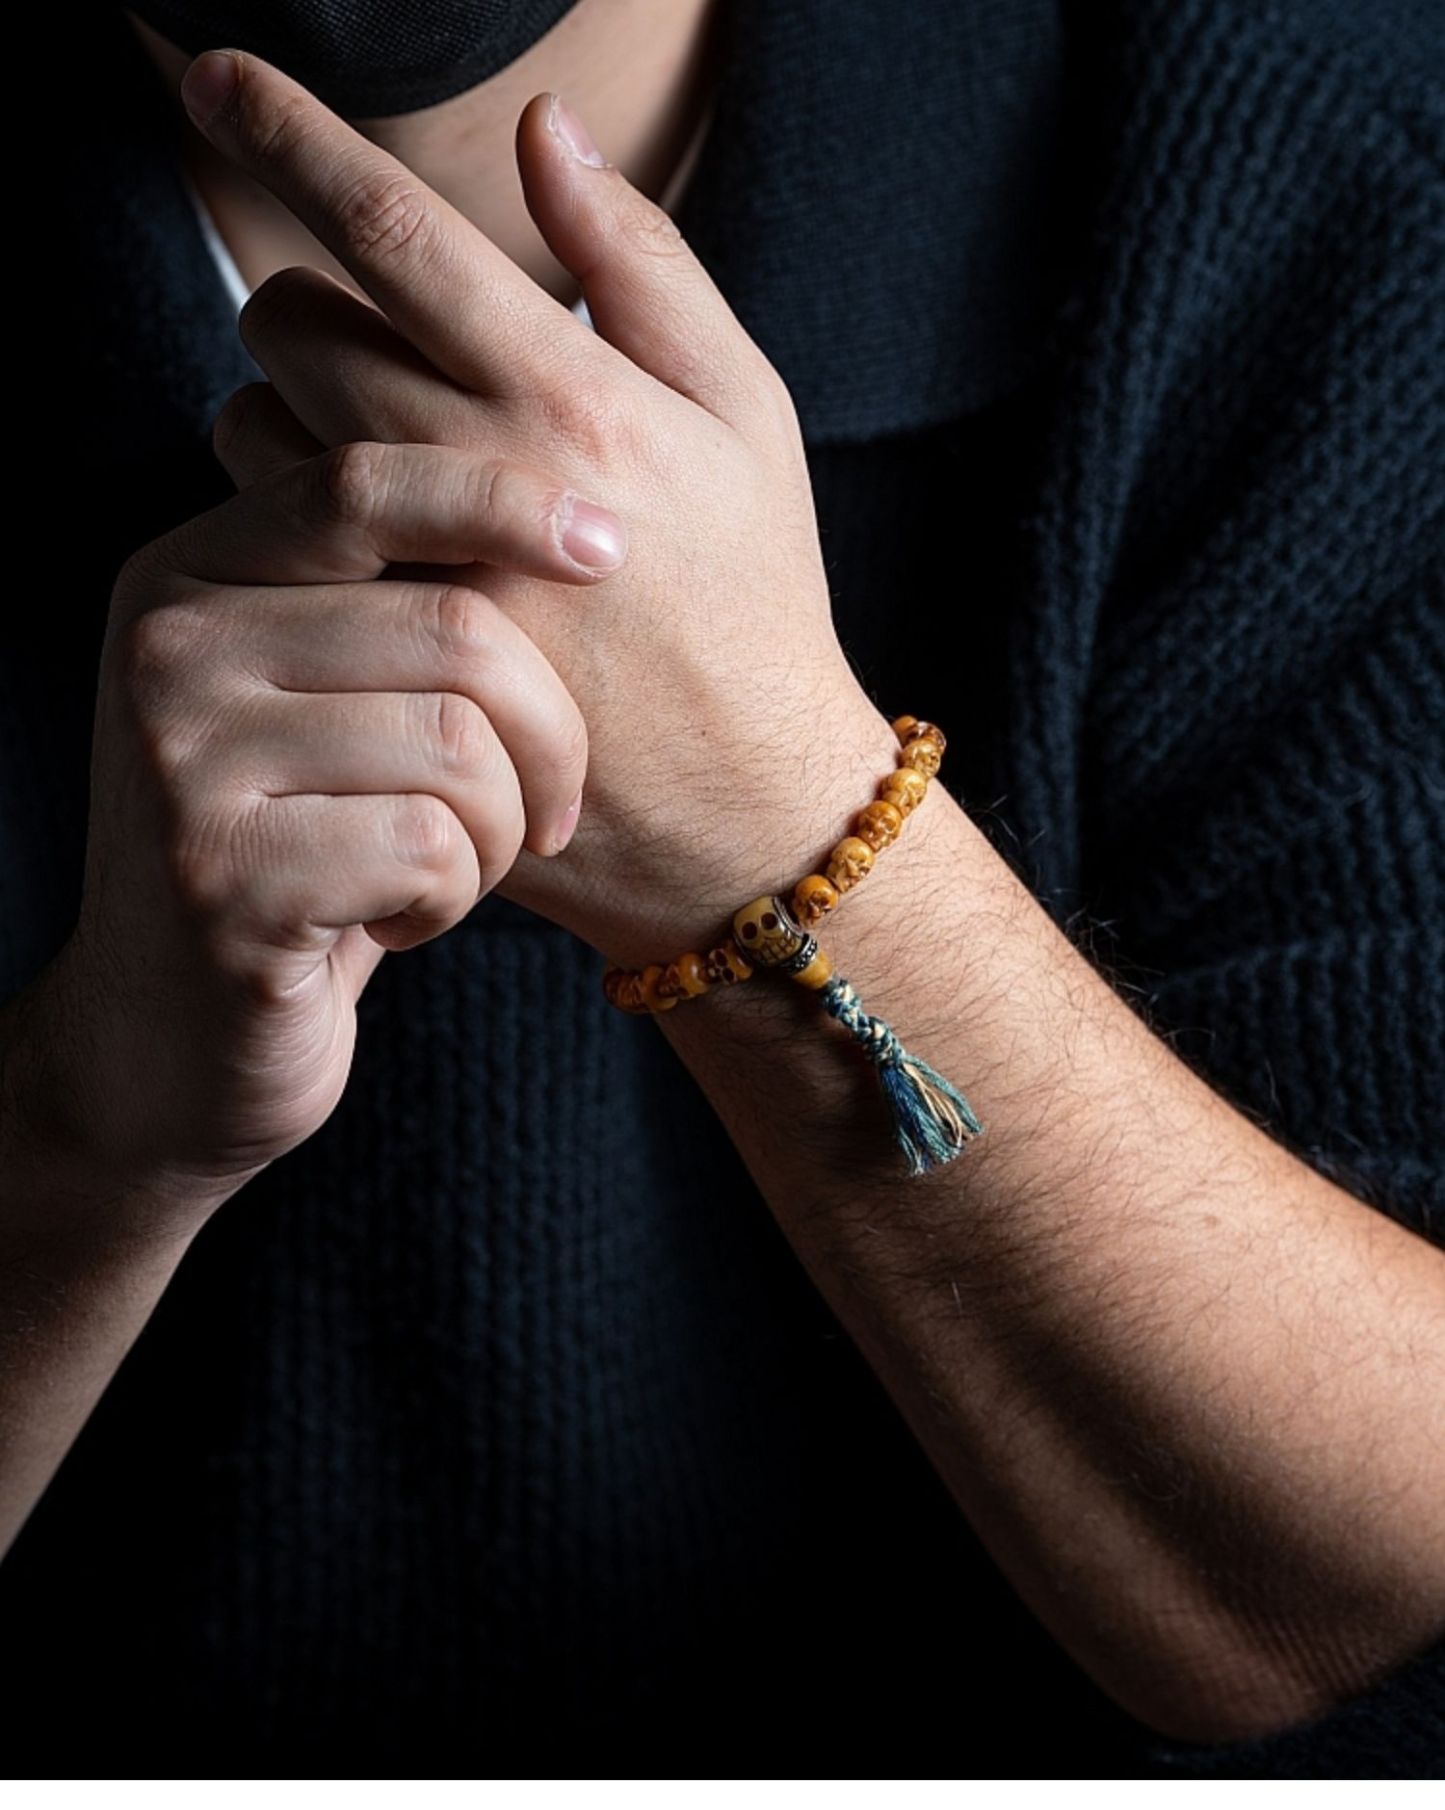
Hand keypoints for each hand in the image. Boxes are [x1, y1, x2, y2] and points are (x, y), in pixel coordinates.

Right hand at [37, 429, 602, 1214]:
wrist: (171, 1042)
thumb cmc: (296, 857)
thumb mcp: (314, 709)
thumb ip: (381, 610)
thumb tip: (572, 512)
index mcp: (187, 575)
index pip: (363, 487)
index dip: (503, 499)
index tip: (609, 545)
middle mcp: (167, 647)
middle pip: (456, 632)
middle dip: (547, 738)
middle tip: (545, 814)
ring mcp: (181, 763)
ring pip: (461, 746)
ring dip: (502, 833)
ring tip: (449, 872)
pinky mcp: (223, 878)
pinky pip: (431, 848)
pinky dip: (456, 898)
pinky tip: (402, 920)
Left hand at [182, 51, 898, 969]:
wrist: (742, 812)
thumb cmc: (756, 602)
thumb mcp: (748, 416)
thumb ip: (644, 266)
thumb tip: (543, 135)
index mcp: (572, 394)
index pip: (397, 230)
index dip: (293, 135)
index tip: (217, 76)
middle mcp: (478, 476)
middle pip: (295, 319)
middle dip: (294, 296)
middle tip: (355, 334)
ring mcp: (417, 575)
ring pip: (262, 433)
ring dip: (286, 410)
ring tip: (376, 453)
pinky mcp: (386, 654)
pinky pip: (276, 546)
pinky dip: (294, 513)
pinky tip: (368, 541)